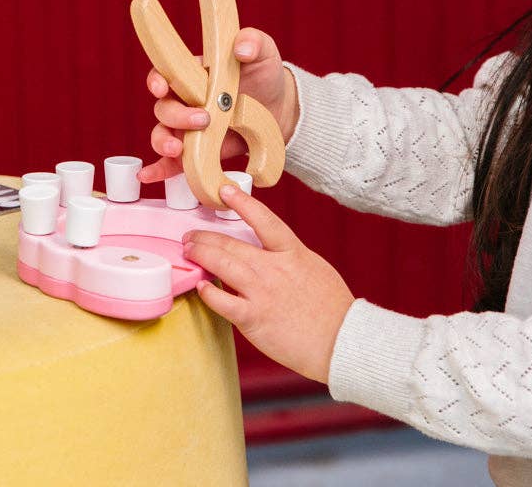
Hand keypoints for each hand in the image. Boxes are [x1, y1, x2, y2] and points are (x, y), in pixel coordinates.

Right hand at [139, 27, 298, 183]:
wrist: (280, 109)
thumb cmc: (265, 74)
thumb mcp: (263, 52)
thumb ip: (253, 42)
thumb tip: (242, 47)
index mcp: (195, 73)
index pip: (165, 73)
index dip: (158, 81)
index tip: (162, 88)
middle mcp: (186, 100)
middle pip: (164, 108)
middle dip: (176, 116)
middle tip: (204, 120)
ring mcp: (190, 127)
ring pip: (163, 134)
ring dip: (164, 142)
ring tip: (179, 150)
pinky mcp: (198, 150)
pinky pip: (174, 162)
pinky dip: (160, 169)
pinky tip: (151, 175)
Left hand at [183, 184, 354, 384]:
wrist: (342, 340)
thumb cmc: (332, 308)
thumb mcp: (314, 267)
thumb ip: (289, 256)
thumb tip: (270, 249)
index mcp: (293, 252)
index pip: (264, 219)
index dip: (242, 203)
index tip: (225, 191)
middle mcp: (274, 268)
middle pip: (232, 243)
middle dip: (206, 236)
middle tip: (190, 234)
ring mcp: (262, 293)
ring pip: (222, 265)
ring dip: (201, 254)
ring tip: (189, 250)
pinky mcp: (254, 319)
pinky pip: (223, 302)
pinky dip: (208, 293)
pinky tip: (200, 286)